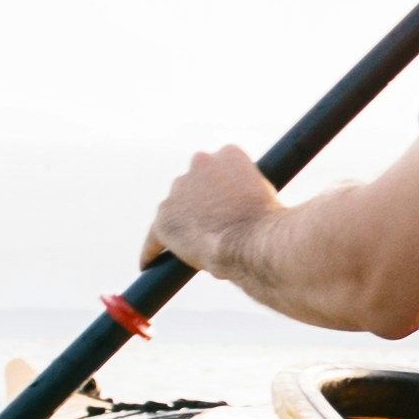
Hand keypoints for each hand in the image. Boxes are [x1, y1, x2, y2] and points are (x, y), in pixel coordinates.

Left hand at [146, 144, 277, 279]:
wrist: (254, 244)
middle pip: (195, 182)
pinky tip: (149, 264)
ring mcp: (179, 190)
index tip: (228, 205)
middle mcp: (201, 163)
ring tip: (193, 245)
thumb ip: (248, 195)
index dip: (225, 189)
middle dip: (202, 201)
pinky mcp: (164, 219)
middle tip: (215, 226)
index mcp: (229, 154)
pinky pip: (155, 237)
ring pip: (176, 206)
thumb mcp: (267, 198)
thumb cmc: (269, 227)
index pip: (221, 167)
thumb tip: (241, 211)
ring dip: (183, 221)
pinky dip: (152, 250)